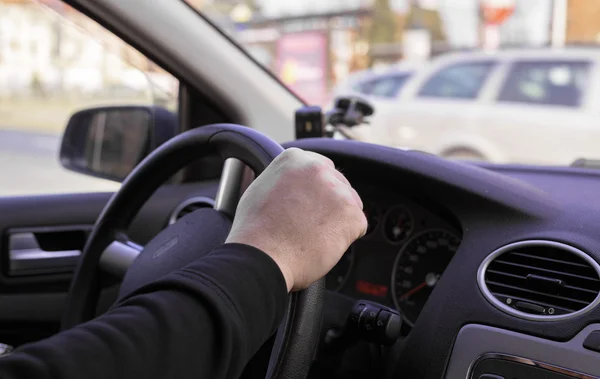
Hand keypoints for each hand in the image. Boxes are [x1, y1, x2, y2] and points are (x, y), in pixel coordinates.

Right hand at [226, 148, 366, 291]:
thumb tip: (294, 183)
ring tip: (312, 236)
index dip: (315, 190)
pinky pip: (357, 226)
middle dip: (328, 203)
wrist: (261, 257)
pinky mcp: (351, 214)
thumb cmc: (255, 232)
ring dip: (338, 219)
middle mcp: (318, 168)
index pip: (319, 168)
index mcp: (294, 158)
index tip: (310, 204)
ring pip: (349, 204)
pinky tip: (323, 244)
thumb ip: (284, 179)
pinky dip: (345, 239)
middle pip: (337, 184)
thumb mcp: (262, 189)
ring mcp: (337, 190)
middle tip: (309, 225)